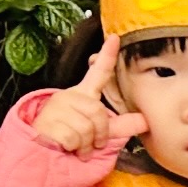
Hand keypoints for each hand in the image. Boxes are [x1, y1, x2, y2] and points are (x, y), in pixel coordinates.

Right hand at [30, 38, 143, 157]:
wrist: (41, 148)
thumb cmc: (71, 137)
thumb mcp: (98, 131)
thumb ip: (121, 125)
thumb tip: (146, 121)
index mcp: (83, 94)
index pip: (98, 72)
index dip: (107, 55)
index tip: (115, 38)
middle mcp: (69, 96)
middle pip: (98, 112)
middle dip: (100, 133)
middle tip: (91, 142)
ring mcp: (56, 107)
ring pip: (86, 127)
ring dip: (86, 144)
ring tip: (78, 146)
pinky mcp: (47, 121)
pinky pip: (73, 137)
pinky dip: (75, 148)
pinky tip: (67, 147)